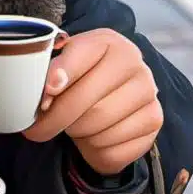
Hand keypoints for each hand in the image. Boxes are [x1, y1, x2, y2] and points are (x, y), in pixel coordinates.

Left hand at [22, 28, 162, 175]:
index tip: (44, 96)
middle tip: (38, 128)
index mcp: (110, 43)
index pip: (81, 58)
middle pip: (87, 103)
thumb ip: (52, 70)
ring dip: (76, 134)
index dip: (58, 77)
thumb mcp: (64, 61)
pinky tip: (93, 136)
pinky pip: (113, 151)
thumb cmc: (81, 73)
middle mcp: (136, 66)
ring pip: (98, 130)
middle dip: (56, 120)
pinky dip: (94, 151)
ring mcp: (149, 96)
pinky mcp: (154, 124)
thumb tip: (49, 90)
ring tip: (74, 124)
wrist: (113, 88)